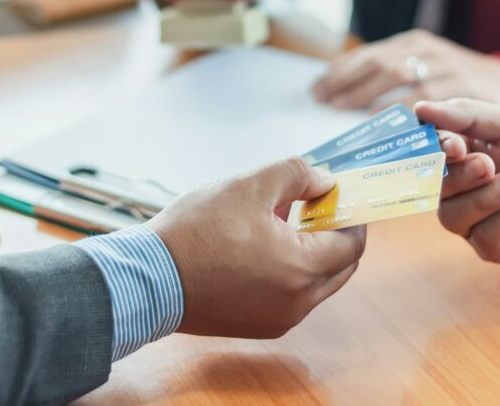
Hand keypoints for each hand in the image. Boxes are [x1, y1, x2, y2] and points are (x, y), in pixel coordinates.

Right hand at [148, 158, 366, 338]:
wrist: (148, 278)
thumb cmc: (196, 230)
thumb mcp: (250, 185)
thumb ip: (297, 175)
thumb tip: (325, 181)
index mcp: (301, 268)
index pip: (352, 244)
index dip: (351, 214)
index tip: (337, 193)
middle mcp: (297, 303)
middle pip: (340, 267)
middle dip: (335, 233)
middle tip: (315, 204)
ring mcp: (278, 319)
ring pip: (317, 283)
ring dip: (312, 251)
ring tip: (281, 219)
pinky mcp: (258, 325)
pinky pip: (292, 296)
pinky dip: (291, 271)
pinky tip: (262, 245)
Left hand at [313, 29, 499, 109]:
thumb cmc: (455, 81)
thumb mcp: (422, 70)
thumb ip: (389, 79)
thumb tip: (342, 97)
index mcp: (410, 43)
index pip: (367, 53)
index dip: (339, 70)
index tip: (316, 88)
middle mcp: (424, 48)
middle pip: (377, 61)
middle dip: (346, 80)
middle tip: (323, 100)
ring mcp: (443, 63)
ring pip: (397, 73)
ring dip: (365, 92)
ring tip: (341, 107)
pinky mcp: (461, 83)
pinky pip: (425, 95)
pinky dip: (400, 106)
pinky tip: (381, 117)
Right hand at [416, 99, 499, 268]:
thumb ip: (467, 115)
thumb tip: (420, 109)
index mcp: (459, 157)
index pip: (427, 157)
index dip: (433, 153)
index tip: (453, 145)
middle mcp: (461, 192)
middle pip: (437, 189)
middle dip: (461, 176)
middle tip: (488, 164)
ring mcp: (477, 222)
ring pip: (454, 217)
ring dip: (485, 197)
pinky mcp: (498, 248)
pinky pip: (484, 238)